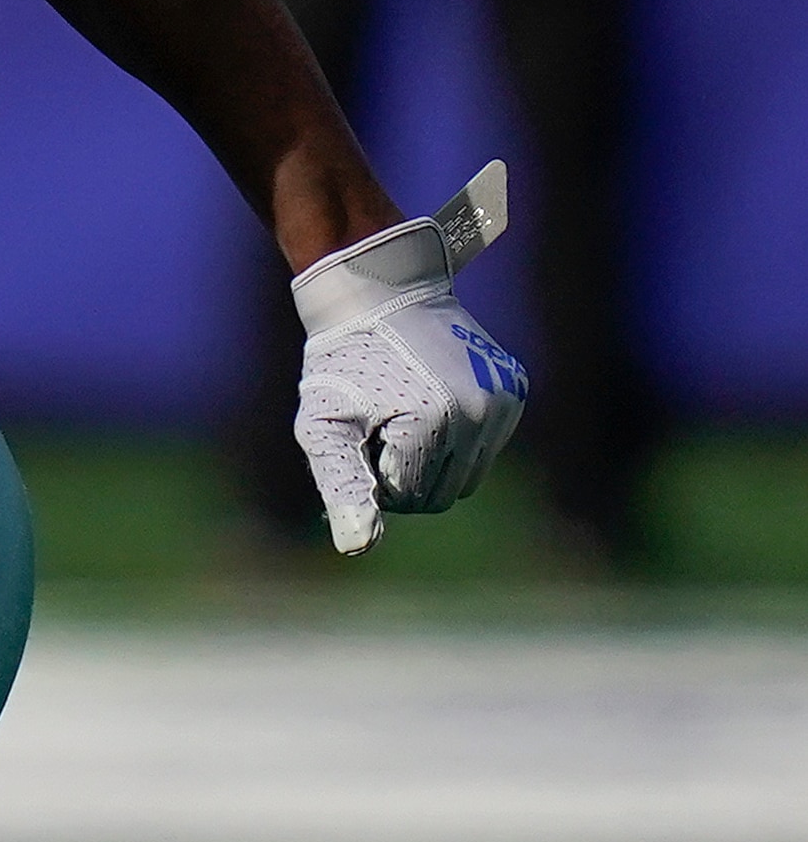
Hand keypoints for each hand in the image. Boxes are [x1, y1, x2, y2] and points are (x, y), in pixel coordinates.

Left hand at [290, 163, 529, 554]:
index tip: (363, 430)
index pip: (407, 497)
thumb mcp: (325, 422)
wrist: (380, 294)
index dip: (375, 472)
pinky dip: (460, 435)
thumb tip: (358, 547)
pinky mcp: (517, 389)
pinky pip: (488, 444)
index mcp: (432, 425)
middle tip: (383, 421)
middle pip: (442, 493)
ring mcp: (505, 401)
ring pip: (468, 475)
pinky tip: (433, 395)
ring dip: (434, 458)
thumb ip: (341, 484)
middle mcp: (480, 415)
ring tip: (406, 409)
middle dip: (406, 471)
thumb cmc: (343, 363)